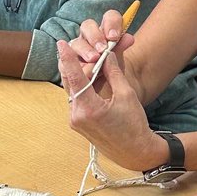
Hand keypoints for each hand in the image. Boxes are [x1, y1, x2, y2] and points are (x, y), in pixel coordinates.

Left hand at [57, 40, 164, 169]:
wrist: (135, 151)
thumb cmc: (134, 125)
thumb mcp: (127, 95)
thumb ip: (113, 73)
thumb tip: (106, 55)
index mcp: (89, 109)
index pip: (75, 77)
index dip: (67, 58)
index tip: (61, 44)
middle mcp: (77, 115)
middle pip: (69, 83)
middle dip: (71, 64)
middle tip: (71, 47)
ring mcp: (75, 121)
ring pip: (71, 91)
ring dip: (77, 76)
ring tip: (84, 61)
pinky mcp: (78, 123)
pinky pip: (75, 99)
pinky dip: (81, 87)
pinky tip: (88, 78)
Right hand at [68, 10, 134, 67]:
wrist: (101, 91)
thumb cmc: (110, 71)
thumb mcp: (118, 61)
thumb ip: (121, 48)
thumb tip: (129, 38)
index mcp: (105, 32)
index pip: (109, 17)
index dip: (111, 23)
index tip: (114, 37)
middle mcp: (89, 37)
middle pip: (87, 25)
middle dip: (95, 36)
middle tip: (103, 49)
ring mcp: (76, 48)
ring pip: (76, 42)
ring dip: (86, 50)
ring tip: (94, 60)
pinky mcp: (65, 63)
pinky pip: (65, 60)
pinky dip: (72, 64)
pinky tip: (82, 70)